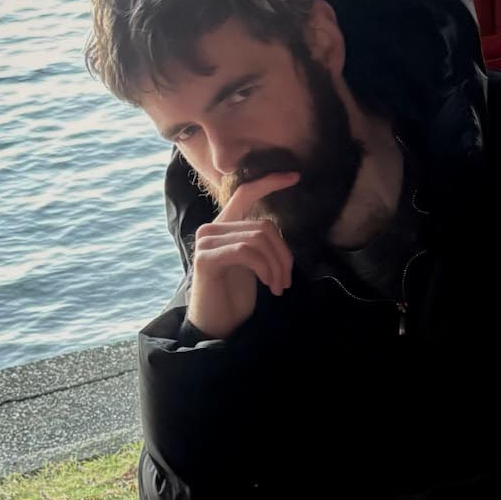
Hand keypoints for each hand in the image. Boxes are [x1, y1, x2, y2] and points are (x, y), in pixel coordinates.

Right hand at [188, 171, 301, 338]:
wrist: (218, 323)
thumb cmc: (236, 295)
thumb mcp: (254, 264)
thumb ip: (260, 243)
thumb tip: (278, 235)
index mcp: (226, 226)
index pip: (245, 193)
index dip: (269, 182)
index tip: (294, 176)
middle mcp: (213, 228)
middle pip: (264, 226)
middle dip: (284, 255)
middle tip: (286, 281)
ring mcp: (206, 241)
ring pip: (258, 238)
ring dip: (277, 265)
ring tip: (278, 286)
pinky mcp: (206, 258)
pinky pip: (246, 251)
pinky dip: (264, 268)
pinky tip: (268, 285)